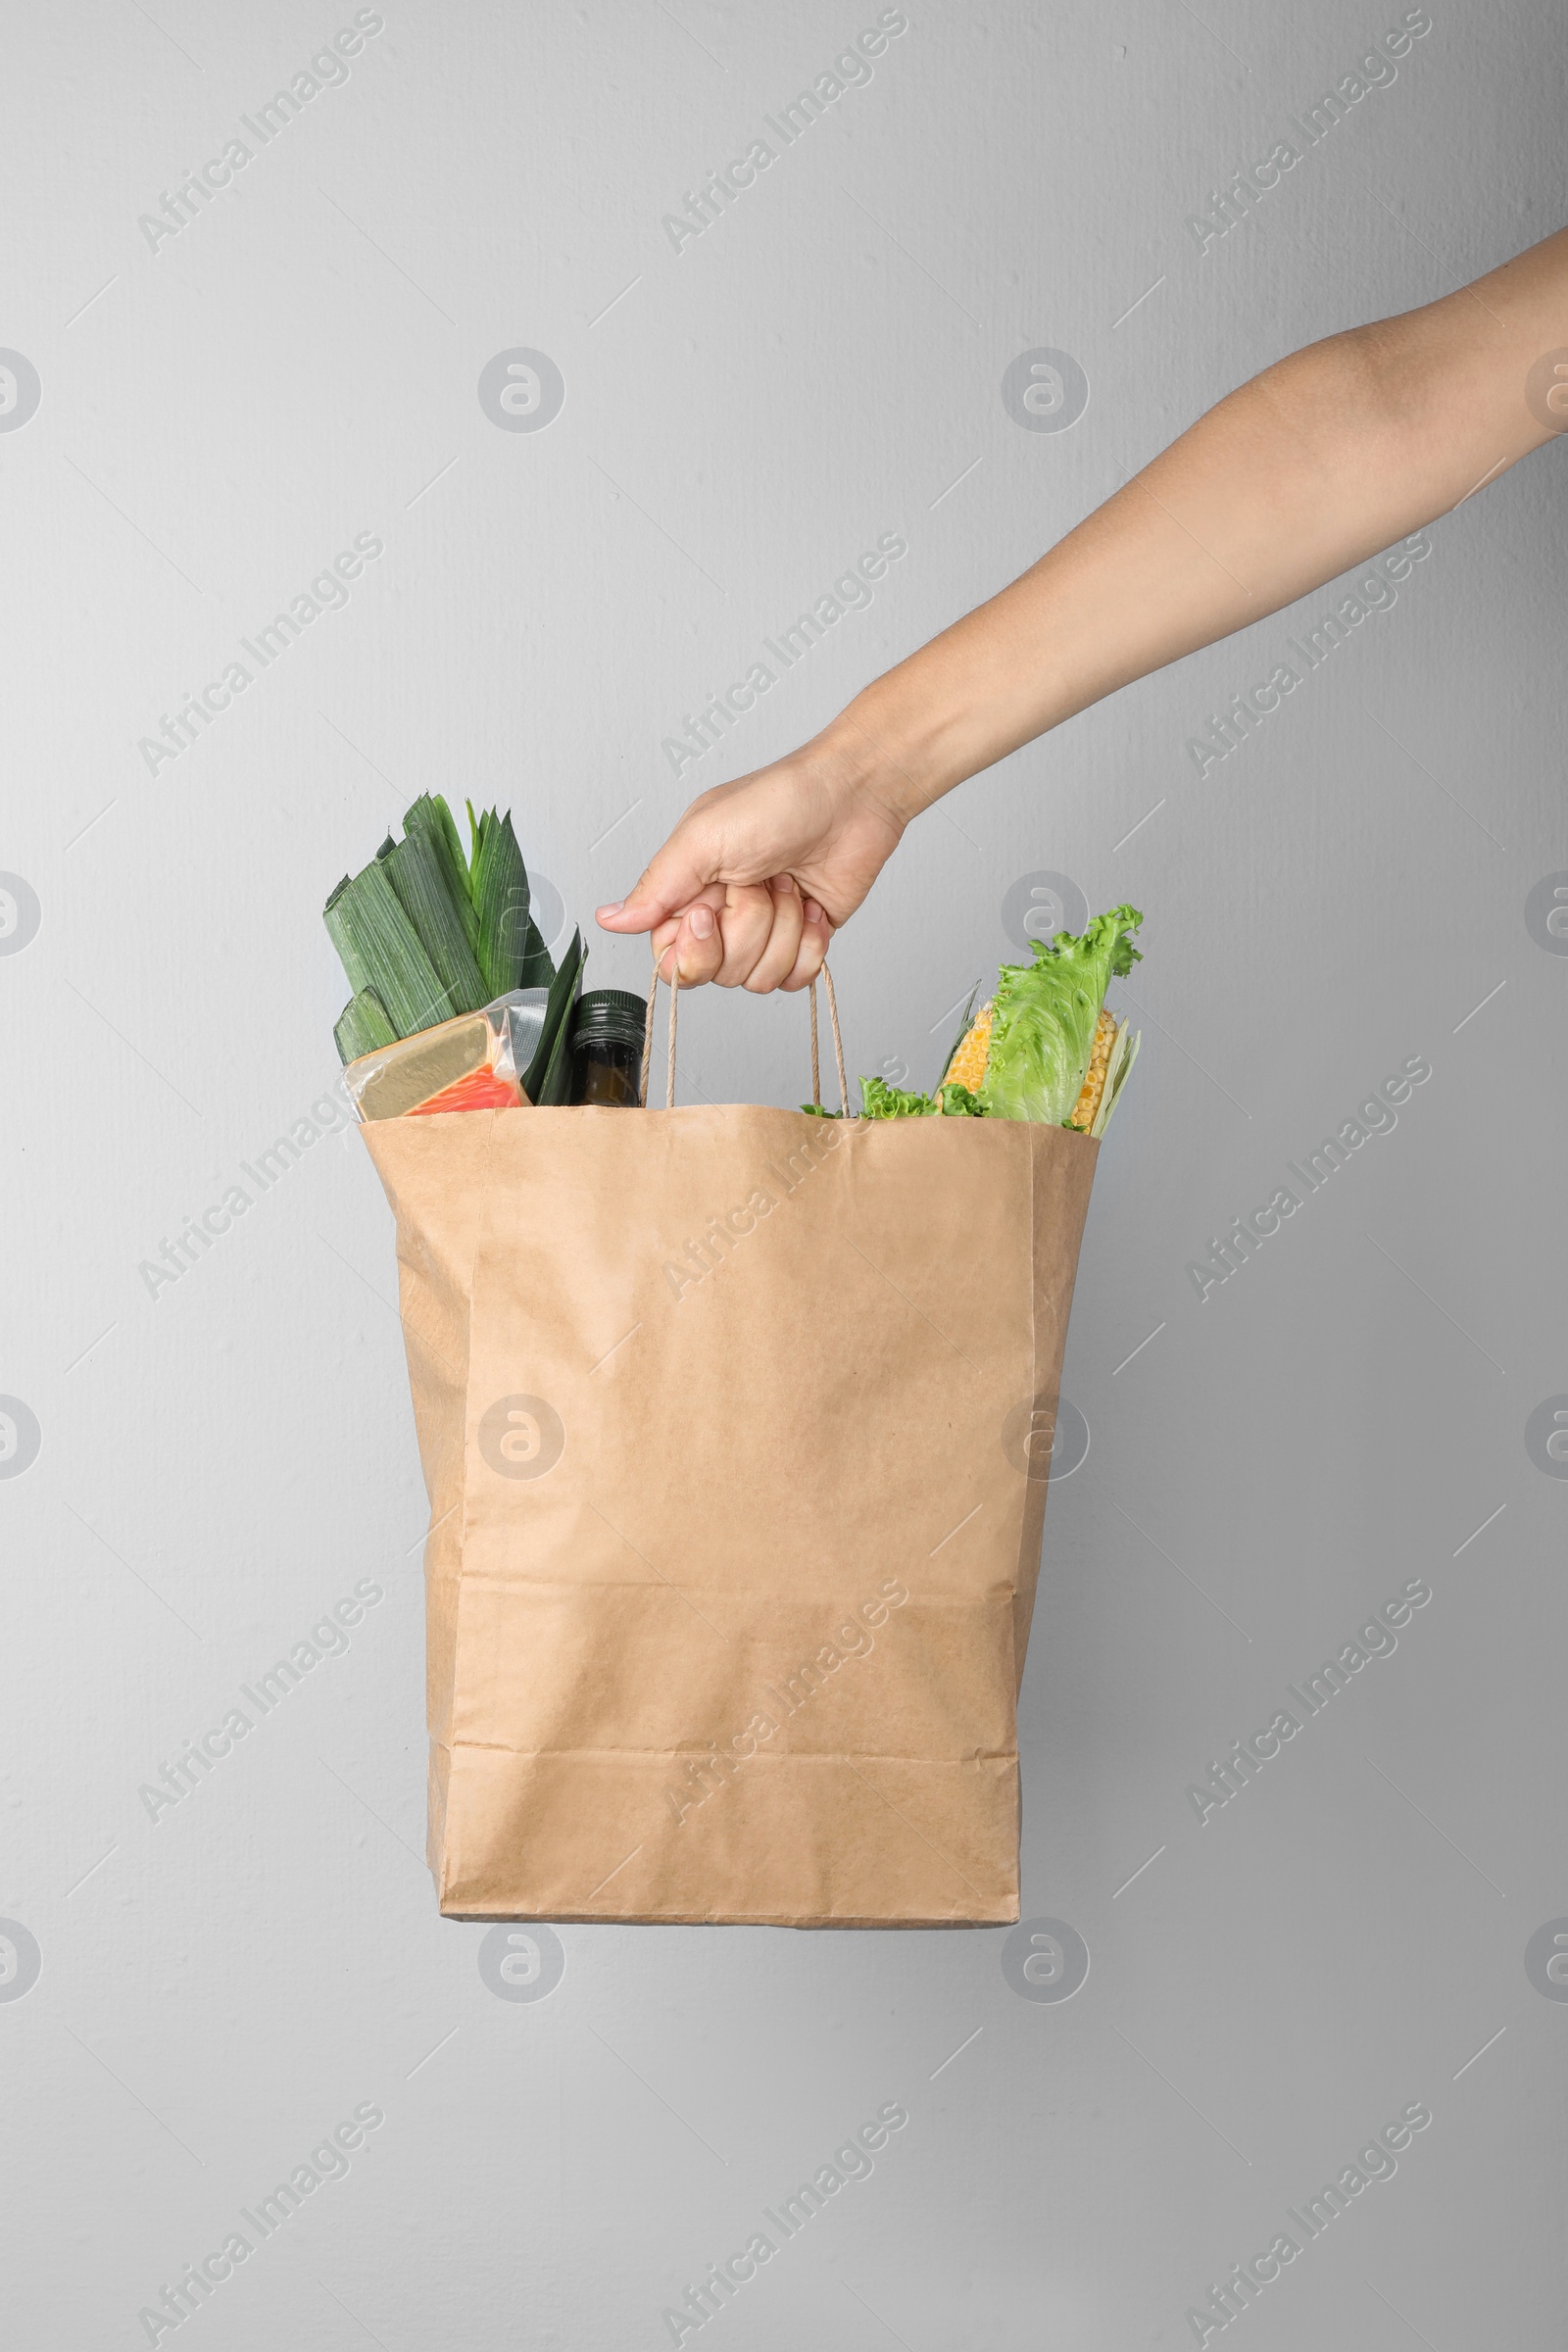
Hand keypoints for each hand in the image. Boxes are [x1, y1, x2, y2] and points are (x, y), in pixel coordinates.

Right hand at [595, 730, 907, 988]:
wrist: (852, 798)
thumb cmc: (779, 802)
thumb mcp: (703, 838)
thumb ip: (656, 887)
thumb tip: (610, 918)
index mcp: (688, 892)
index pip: (671, 961)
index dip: (694, 950)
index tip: (710, 911)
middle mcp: (723, 917)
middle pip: (719, 974)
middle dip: (747, 928)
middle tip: (758, 882)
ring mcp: (765, 932)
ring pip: (759, 980)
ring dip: (782, 931)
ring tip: (787, 885)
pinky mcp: (802, 941)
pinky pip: (797, 978)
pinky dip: (810, 944)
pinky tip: (811, 907)